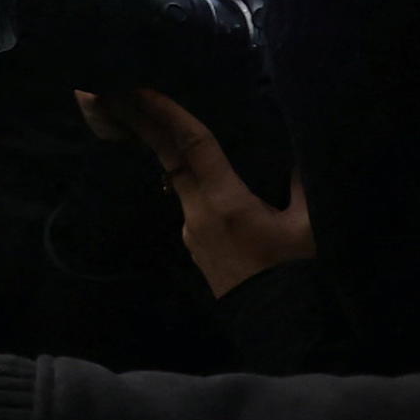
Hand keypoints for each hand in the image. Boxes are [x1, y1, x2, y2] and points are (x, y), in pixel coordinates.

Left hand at [91, 88, 314, 297]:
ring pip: (178, 181)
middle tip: (109, 93)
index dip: (166, 114)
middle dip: (143, 124)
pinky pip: (190, 202)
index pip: (192, 146)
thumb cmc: (297, 276)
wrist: (279, 329)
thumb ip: (304, 183)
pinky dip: (189, 180)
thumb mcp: (310, 226)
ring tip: (153, 121)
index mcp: (226, 203)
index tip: (139, 89)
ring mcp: (191, 233)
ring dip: (167, 152)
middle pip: (170, 158)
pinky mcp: (195, 247)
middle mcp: (198, 215)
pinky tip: (200, 173)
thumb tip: (299, 148)